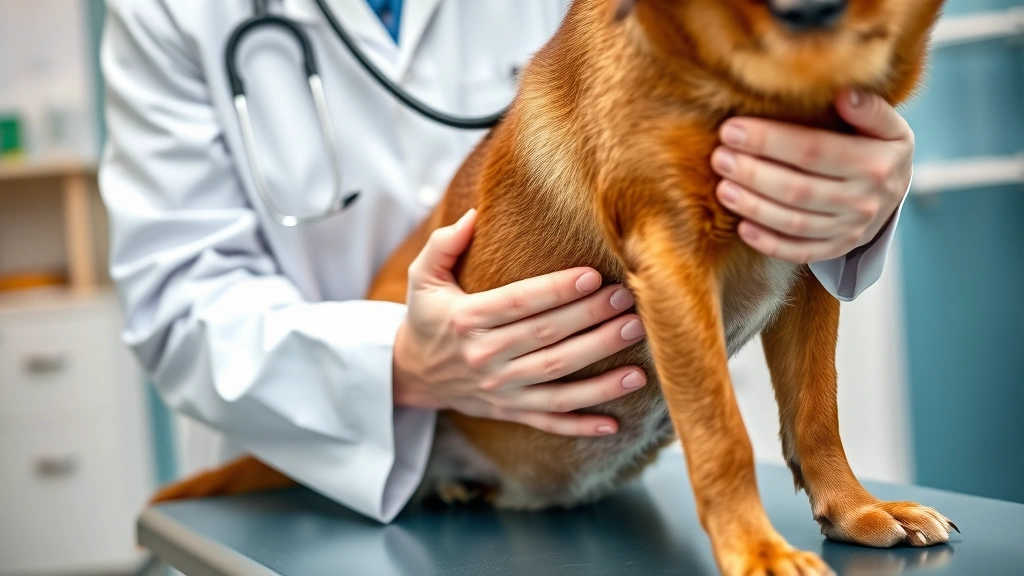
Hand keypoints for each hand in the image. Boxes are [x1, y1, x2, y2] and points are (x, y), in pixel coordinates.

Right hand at [393, 209, 647, 436]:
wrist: (412, 374)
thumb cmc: (428, 317)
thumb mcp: (422, 277)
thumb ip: (443, 244)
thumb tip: (473, 215)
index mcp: (466, 320)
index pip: (518, 303)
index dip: (557, 290)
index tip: (593, 276)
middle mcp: (484, 357)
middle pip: (546, 338)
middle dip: (591, 318)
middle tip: (628, 300)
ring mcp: (499, 390)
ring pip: (556, 379)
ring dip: (600, 365)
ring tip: (634, 341)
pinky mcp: (509, 411)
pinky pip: (549, 421)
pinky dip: (581, 425)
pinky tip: (615, 423)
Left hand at [710, 89, 913, 263]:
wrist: (898, 193)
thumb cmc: (880, 148)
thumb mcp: (889, 124)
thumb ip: (870, 108)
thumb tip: (844, 95)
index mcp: (874, 162)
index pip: (813, 150)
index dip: (769, 140)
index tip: (731, 130)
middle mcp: (863, 200)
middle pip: (797, 189)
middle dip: (752, 173)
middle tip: (719, 158)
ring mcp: (850, 229)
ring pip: (794, 222)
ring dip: (753, 207)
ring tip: (722, 188)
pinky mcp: (837, 249)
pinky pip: (800, 252)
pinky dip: (769, 244)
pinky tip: (742, 228)